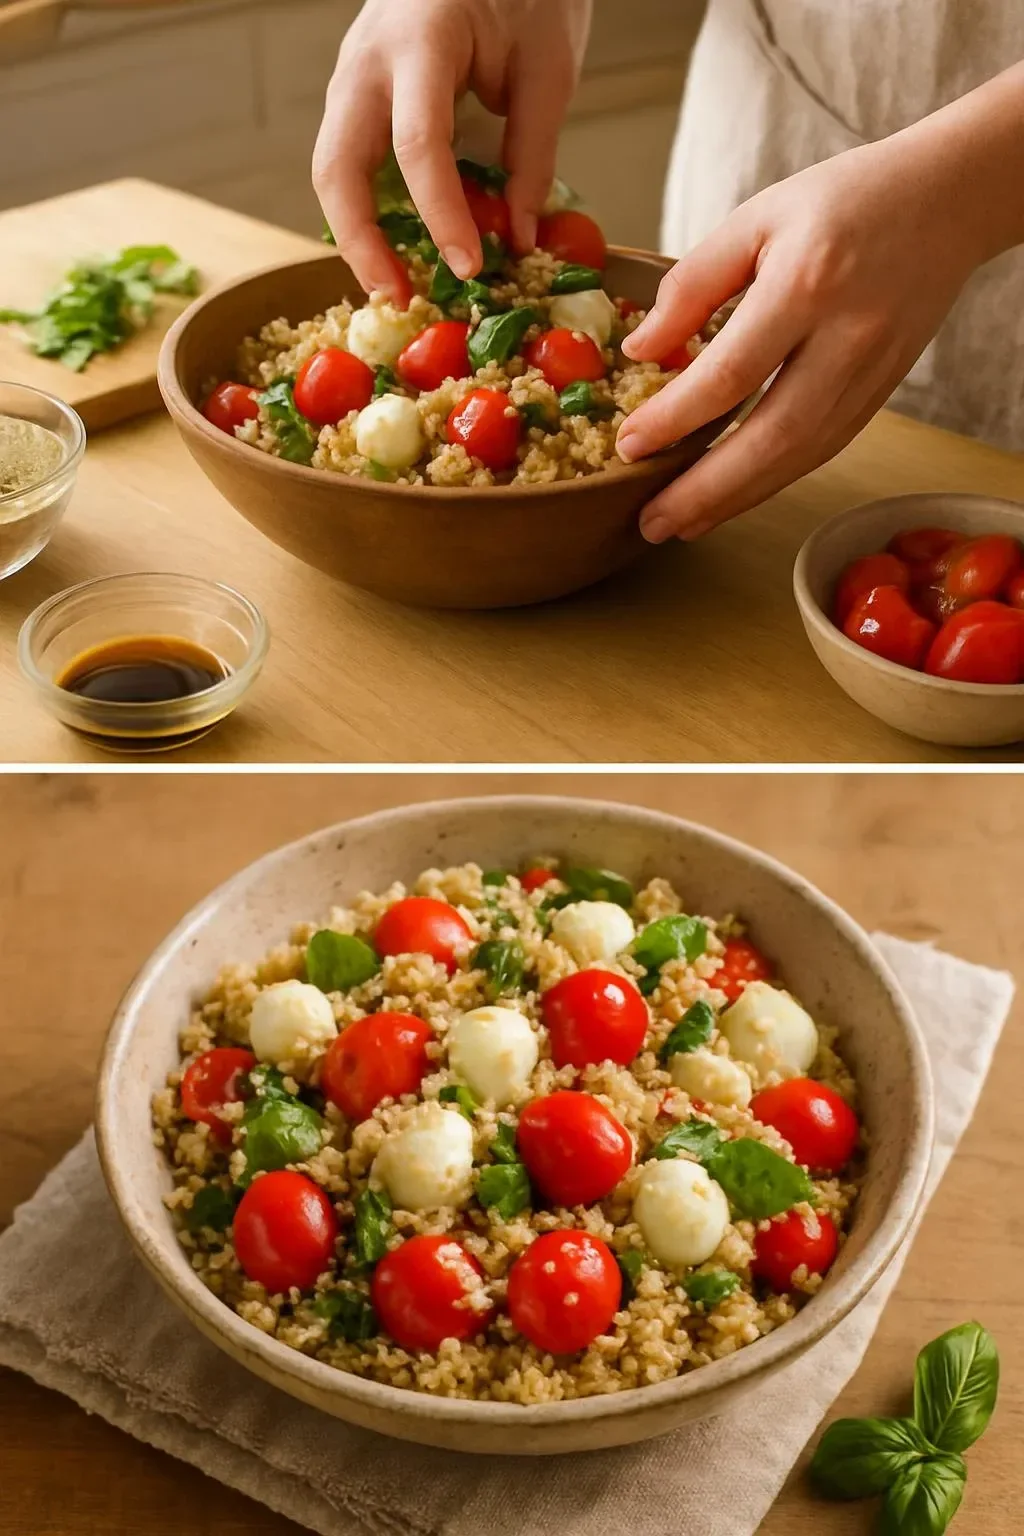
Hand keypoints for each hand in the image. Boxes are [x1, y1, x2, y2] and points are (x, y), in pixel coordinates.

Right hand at [313, 0, 589, 300]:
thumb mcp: (547, 67)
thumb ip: (532, 155)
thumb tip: (519, 238)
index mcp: (421, 39)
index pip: (418, 144)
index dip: (441, 215)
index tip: (470, 267)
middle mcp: (368, 59)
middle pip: (338, 167)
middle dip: (363, 242)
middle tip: (400, 296)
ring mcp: (351, 73)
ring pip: (330, 169)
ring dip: (354, 234)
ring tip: (394, 284)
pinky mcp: (355, 91)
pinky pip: (346, 160)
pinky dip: (362, 210)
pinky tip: (392, 247)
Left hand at [616, 133, 983, 542]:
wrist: (949, 199)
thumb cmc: (844, 201)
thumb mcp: (757, 218)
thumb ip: (694, 284)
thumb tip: (641, 351)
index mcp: (806, 283)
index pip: (731, 372)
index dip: (676, 418)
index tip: (629, 445)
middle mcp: (845, 338)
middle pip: (771, 435)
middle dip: (706, 489)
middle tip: (651, 522)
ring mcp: (871, 372)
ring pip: (800, 455)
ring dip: (737, 499)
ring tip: (681, 524)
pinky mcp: (882, 393)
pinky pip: (823, 449)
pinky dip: (774, 481)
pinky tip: (733, 498)